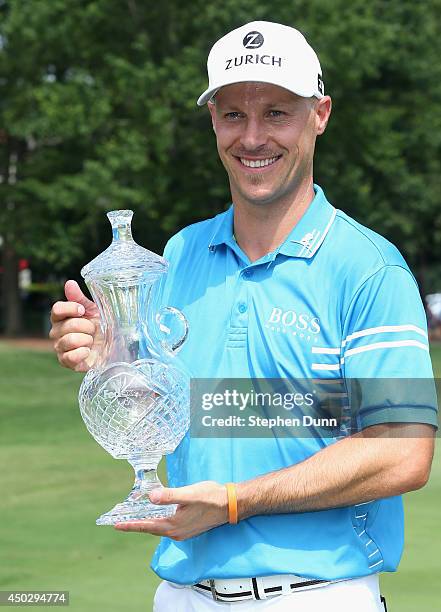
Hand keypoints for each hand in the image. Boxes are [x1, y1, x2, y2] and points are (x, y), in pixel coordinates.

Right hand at [49, 280, 100, 371]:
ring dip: (86, 340)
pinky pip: (69, 357)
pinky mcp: (67, 362)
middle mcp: (57, 332)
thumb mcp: (95, 309)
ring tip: (92, 341)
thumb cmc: (102, 325)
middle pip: (66, 325)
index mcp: (62, 317)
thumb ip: (80, 298)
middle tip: (94, 329)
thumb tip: (69, 283)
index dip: (70, 309)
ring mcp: (60, 348)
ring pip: (68, 341)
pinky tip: (89, 351)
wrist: (114, 346)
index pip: (56, 310)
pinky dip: (82, 353)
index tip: (82, 310)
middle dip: (86, 327)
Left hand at [114, 481, 228, 539]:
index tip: (116, 525)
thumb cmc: (211, 497)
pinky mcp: (188, 527)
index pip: (147, 526)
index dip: (131, 525)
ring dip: (146, 522)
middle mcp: (176, 532)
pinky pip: (167, 526)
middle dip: (136, 524)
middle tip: (120, 521)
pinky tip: (156, 513)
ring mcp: (183, 531)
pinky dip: (157, 520)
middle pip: (151, 528)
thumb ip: (170, 496)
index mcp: (174, 526)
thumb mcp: (189, 494)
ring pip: (159, 527)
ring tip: (134, 517)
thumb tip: (151, 497)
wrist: (230, 505)